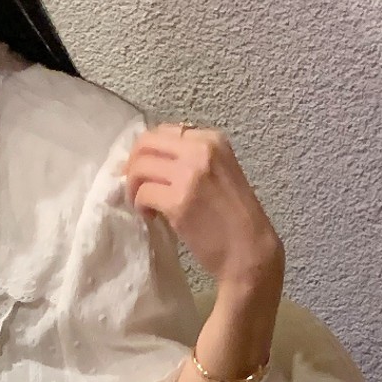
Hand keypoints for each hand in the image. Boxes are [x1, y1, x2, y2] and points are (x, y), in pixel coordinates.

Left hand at [124, 124, 284, 292]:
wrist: (248, 249)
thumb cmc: (233, 217)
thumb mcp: (218, 173)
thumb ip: (192, 161)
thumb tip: (155, 160)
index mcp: (212, 140)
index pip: (165, 132)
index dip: (147, 152)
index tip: (145, 172)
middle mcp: (201, 150)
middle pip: (147, 143)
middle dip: (133, 164)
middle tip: (134, 187)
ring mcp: (189, 174)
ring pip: (141, 167)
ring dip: (133, 187)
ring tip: (143, 204)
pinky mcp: (178, 202)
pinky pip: (143, 193)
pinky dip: (140, 205)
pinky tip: (150, 216)